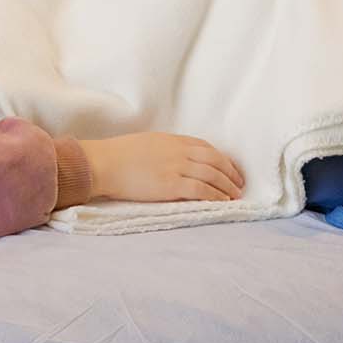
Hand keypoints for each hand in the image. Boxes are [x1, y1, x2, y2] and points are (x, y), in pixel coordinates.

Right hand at [79, 134, 245, 203]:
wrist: (103, 163)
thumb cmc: (118, 155)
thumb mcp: (147, 143)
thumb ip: (166, 149)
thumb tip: (178, 159)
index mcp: (173, 140)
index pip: (207, 148)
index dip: (223, 160)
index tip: (230, 169)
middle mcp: (179, 152)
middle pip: (215, 161)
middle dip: (231, 173)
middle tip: (239, 185)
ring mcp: (176, 168)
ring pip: (213, 176)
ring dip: (227, 187)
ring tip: (234, 196)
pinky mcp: (171, 185)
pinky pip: (201, 190)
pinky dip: (215, 196)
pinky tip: (222, 202)